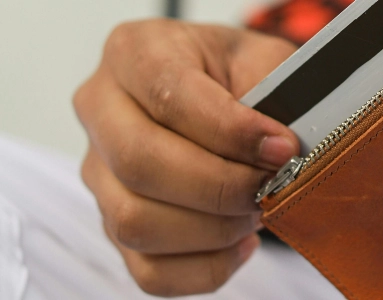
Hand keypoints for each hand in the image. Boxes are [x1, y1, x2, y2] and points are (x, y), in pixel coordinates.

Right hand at [74, 19, 298, 295]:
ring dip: (213, 230)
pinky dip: (205, 268)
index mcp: (135, 53)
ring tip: (257, 211)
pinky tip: (241, 242)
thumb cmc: (238, 74)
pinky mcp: (114, 225)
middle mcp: (102, 110)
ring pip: (135, 223)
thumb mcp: (263, 59)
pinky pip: (149, 271)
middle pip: (139, 164)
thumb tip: (279, 150)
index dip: (231, 132)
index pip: (168, 96)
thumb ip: (272, 91)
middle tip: (270, 187)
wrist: (223, 93)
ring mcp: (100, 173)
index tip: (282, 149)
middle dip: (221, 187)